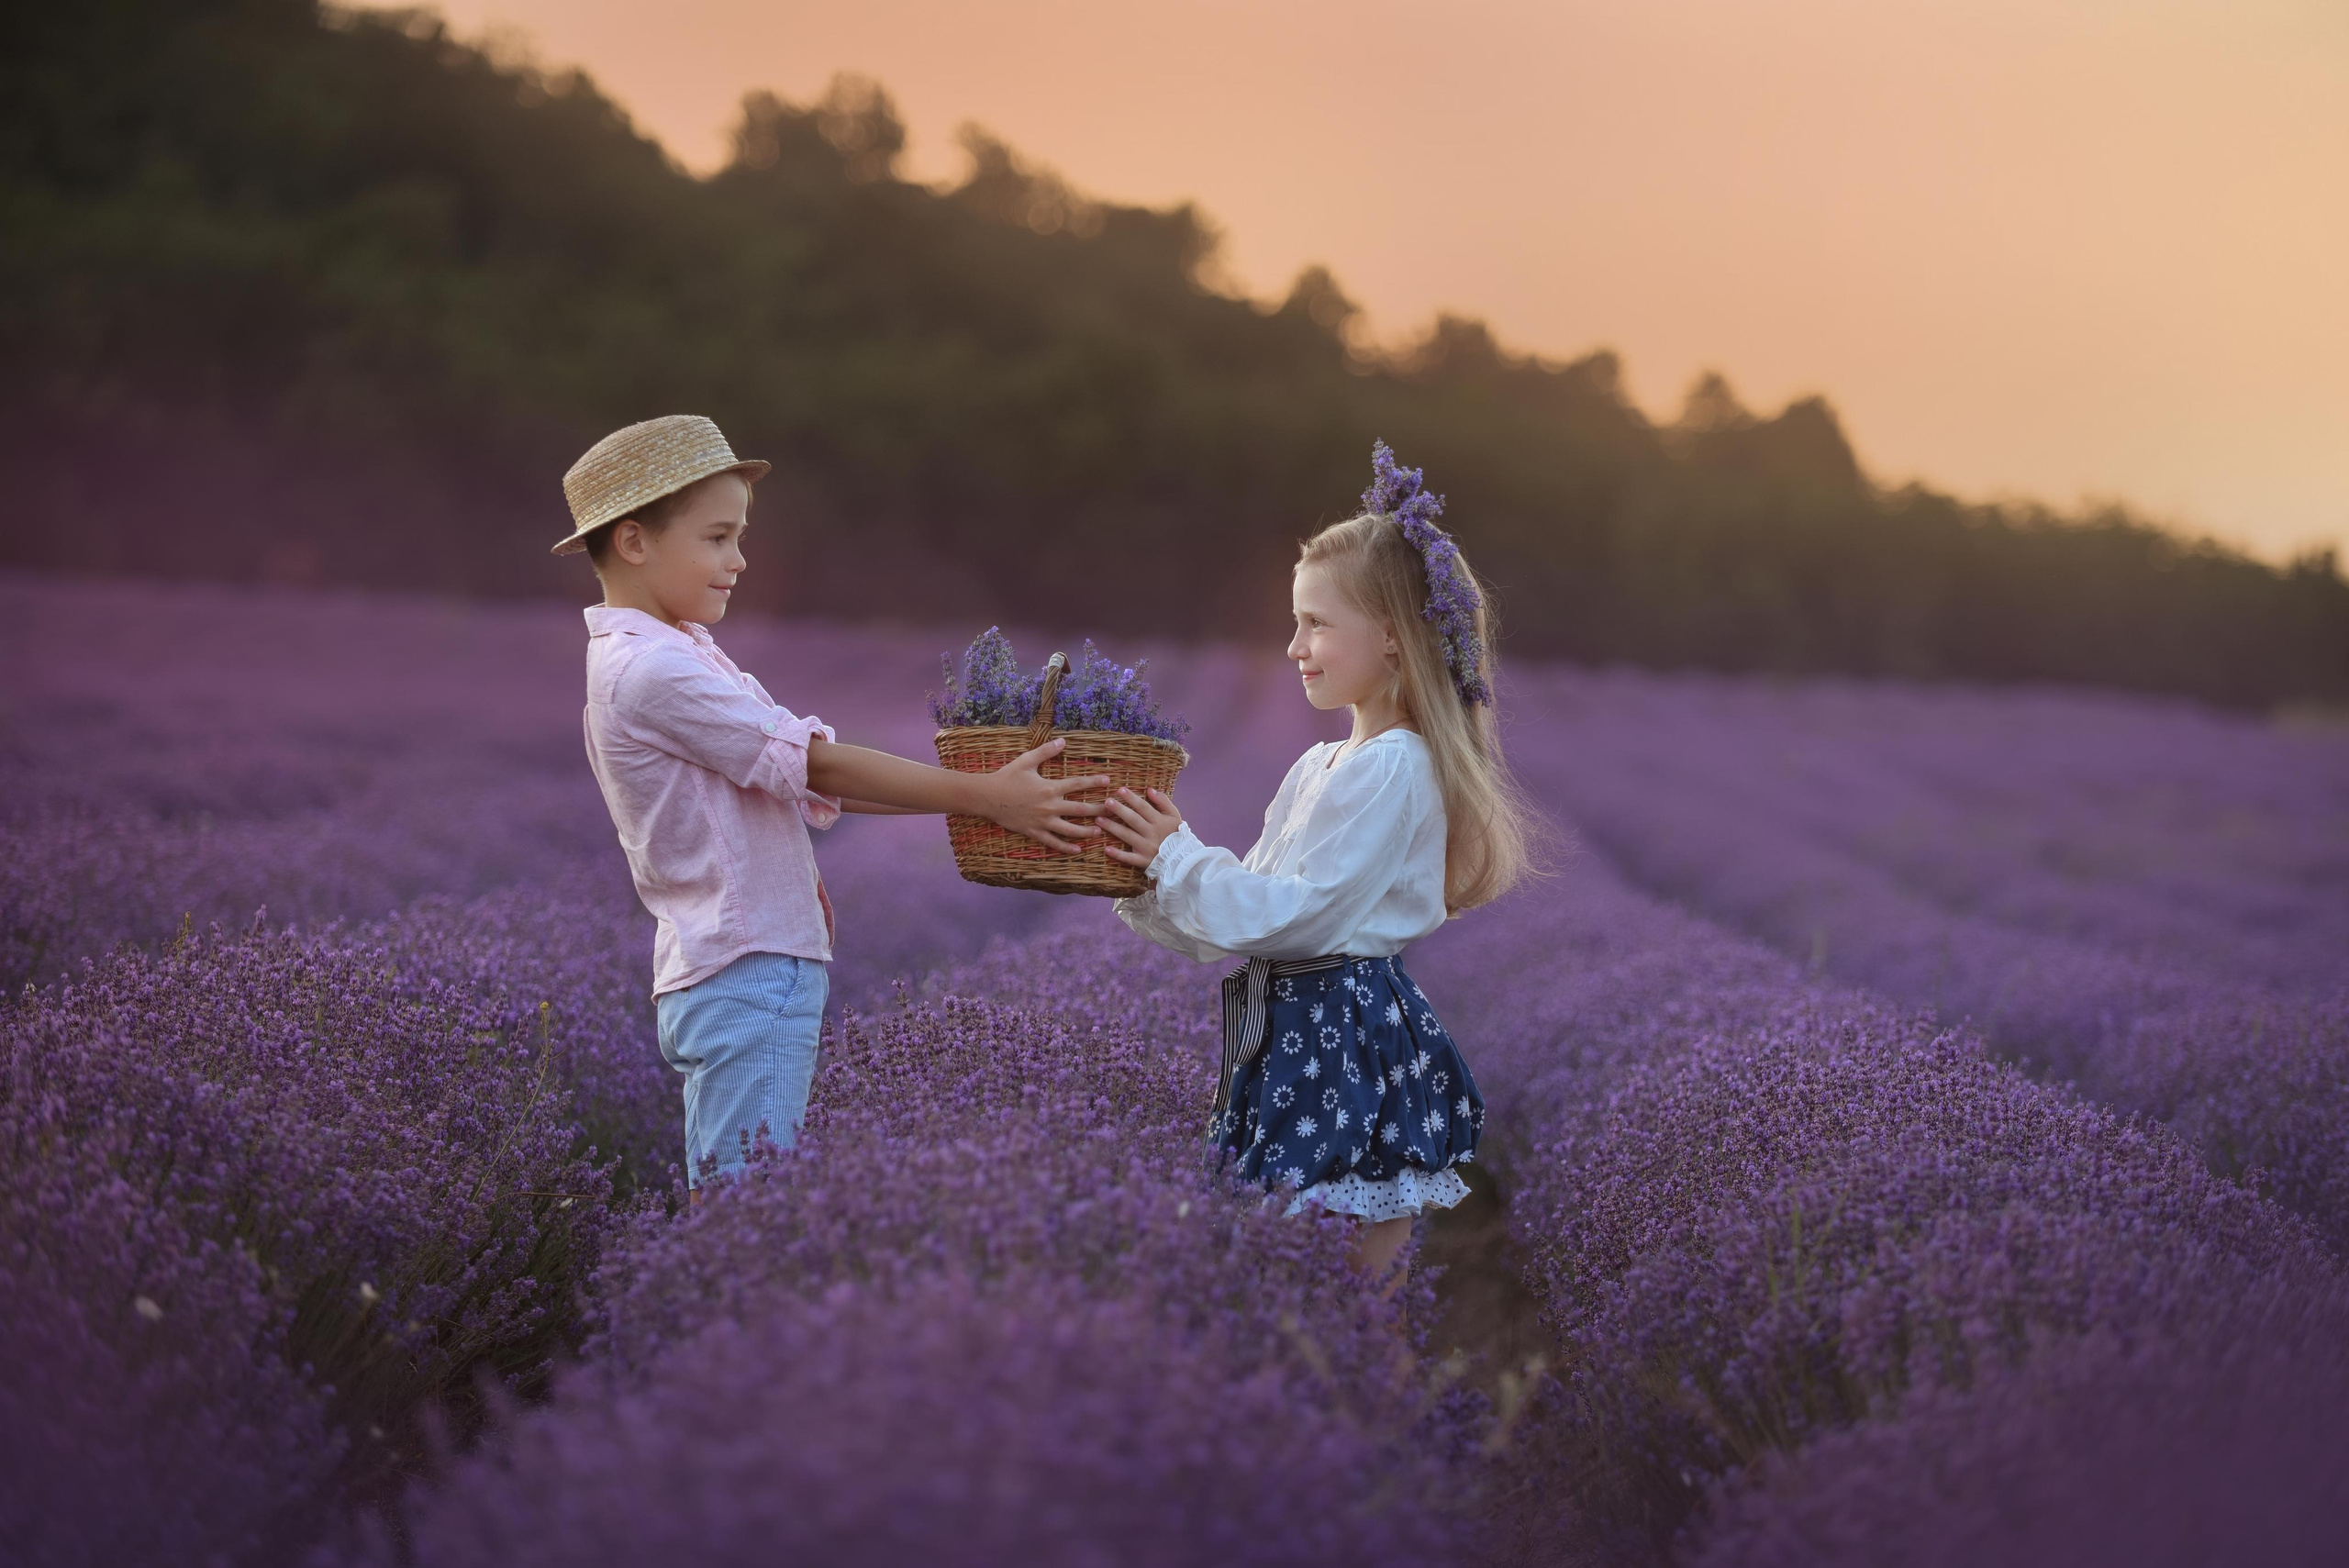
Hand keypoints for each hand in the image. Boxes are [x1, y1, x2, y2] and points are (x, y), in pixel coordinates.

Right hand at [982, 738, 1109, 853]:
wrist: (987, 797)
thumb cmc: (1007, 776)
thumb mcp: (1027, 760)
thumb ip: (1046, 751)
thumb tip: (1063, 741)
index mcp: (1050, 787)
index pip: (1078, 784)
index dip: (1094, 781)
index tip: (1108, 781)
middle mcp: (1050, 806)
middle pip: (1081, 809)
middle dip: (1098, 810)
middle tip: (1113, 810)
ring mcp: (1043, 821)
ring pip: (1071, 829)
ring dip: (1087, 831)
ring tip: (1100, 831)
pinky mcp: (1034, 832)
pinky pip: (1053, 842)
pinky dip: (1066, 847)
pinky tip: (1077, 850)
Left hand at [1099, 786, 1181, 867]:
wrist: (1182, 857)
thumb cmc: (1175, 834)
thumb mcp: (1174, 815)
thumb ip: (1163, 801)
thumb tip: (1150, 790)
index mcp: (1158, 821)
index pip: (1143, 807)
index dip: (1131, 798)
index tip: (1120, 789)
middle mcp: (1151, 833)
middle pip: (1133, 819)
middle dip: (1119, 810)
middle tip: (1106, 801)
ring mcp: (1146, 847)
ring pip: (1127, 836)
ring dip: (1112, 828)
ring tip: (1098, 820)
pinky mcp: (1142, 860)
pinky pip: (1129, 858)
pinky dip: (1118, 855)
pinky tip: (1106, 849)